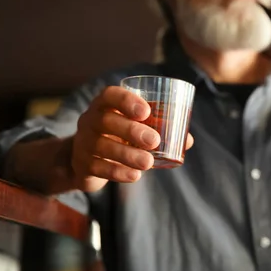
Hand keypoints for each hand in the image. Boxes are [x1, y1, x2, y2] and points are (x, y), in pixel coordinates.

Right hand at [70, 86, 193, 191]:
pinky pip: (97, 167)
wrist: (86, 160)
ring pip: (101, 146)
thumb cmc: (119, 137)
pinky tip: (134, 176)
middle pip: (105, 121)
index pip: (109, 95)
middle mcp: (89, 120)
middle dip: (130, 130)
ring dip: (127, 154)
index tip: (146, 111)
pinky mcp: (81, 165)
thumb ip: (159, 130)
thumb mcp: (135, 129)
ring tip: (148, 163)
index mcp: (104, 105)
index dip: (126, 101)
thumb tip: (188, 140)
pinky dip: (117, 172)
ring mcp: (82, 142)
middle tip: (154, 140)